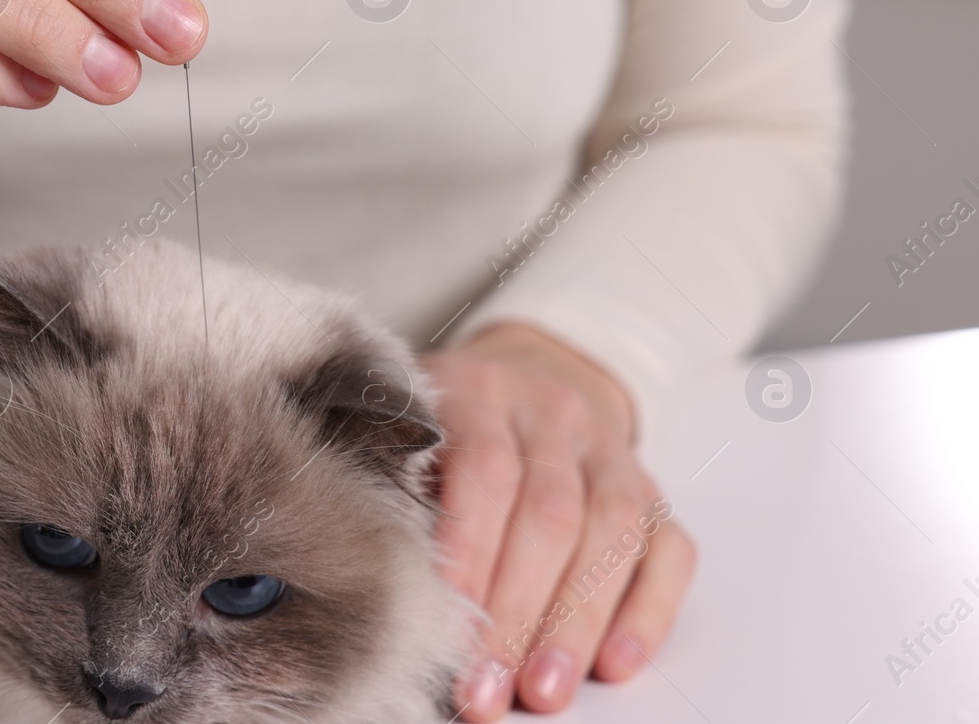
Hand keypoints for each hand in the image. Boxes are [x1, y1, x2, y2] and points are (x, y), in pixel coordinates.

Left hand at [423, 324, 695, 718]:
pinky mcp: (654, 490)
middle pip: (550, 514)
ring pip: (612, 533)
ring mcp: (611, 451)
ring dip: (575, 624)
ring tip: (544, 691)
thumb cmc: (444, 426)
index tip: (447, 633)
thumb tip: (395, 593)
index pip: (485, 472)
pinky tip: (615, 663)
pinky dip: (647, 612)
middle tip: (487, 687)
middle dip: (517, 613)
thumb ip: (402, 493)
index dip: (470, 557)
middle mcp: (553, 414)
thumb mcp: (406, 434)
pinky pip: (670, 550)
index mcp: (482, 392)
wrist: (525, 374)